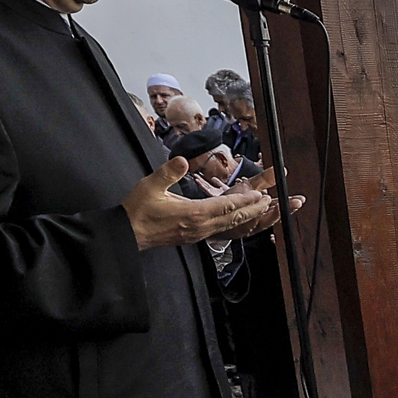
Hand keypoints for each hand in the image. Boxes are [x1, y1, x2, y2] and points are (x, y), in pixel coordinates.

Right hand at [124, 157, 283, 248]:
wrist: (129, 233)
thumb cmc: (138, 210)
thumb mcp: (150, 186)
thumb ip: (168, 172)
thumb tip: (182, 160)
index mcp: (193, 214)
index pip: (226, 206)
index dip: (245, 200)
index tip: (260, 194)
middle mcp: (200, 226)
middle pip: (233, 218)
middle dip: (253, 210)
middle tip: (269, 202)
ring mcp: (198, 234)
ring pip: (228, 226)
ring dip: (245, 217)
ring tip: (259, 209)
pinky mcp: (193, 237)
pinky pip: (219, 230)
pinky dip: (232, 223)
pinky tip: (236, 219)